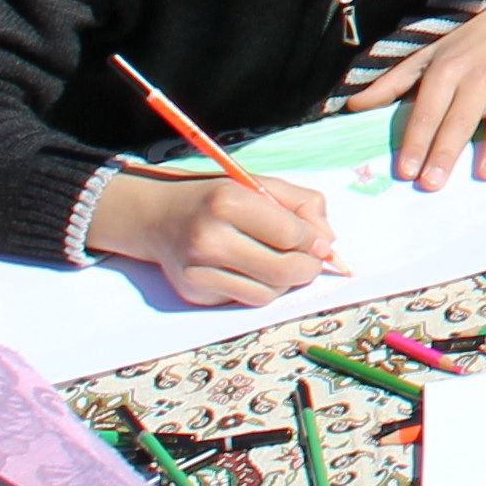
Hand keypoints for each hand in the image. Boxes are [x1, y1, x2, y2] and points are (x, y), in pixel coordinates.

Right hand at [86, 168, 342, 306]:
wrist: (158, 217)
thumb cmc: (218, 198)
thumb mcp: (259, 185)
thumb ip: (303, 205)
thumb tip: (327, 242)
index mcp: (228, 202)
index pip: (291, 235)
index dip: (315, 241)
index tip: (320, 241)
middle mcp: (209, 239)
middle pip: (282, 271)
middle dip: (308, 268)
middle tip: (312, 260)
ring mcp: (198, 272)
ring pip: (267, 293)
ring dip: (285, 282)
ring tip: (279, 261)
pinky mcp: (194, 294)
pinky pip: (245, 300)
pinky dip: (259, 288)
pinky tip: (250, 269)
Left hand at [348, 0, 485, 183]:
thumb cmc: (472, 43)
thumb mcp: (431, 54)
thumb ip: (393, 83)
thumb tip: (353, 107)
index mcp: (448, 68)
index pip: (428, 110)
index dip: (416, 141)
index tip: (406, 171)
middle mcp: (480, 74)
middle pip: (461, 118)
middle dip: (446, 151)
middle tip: (434, 184)